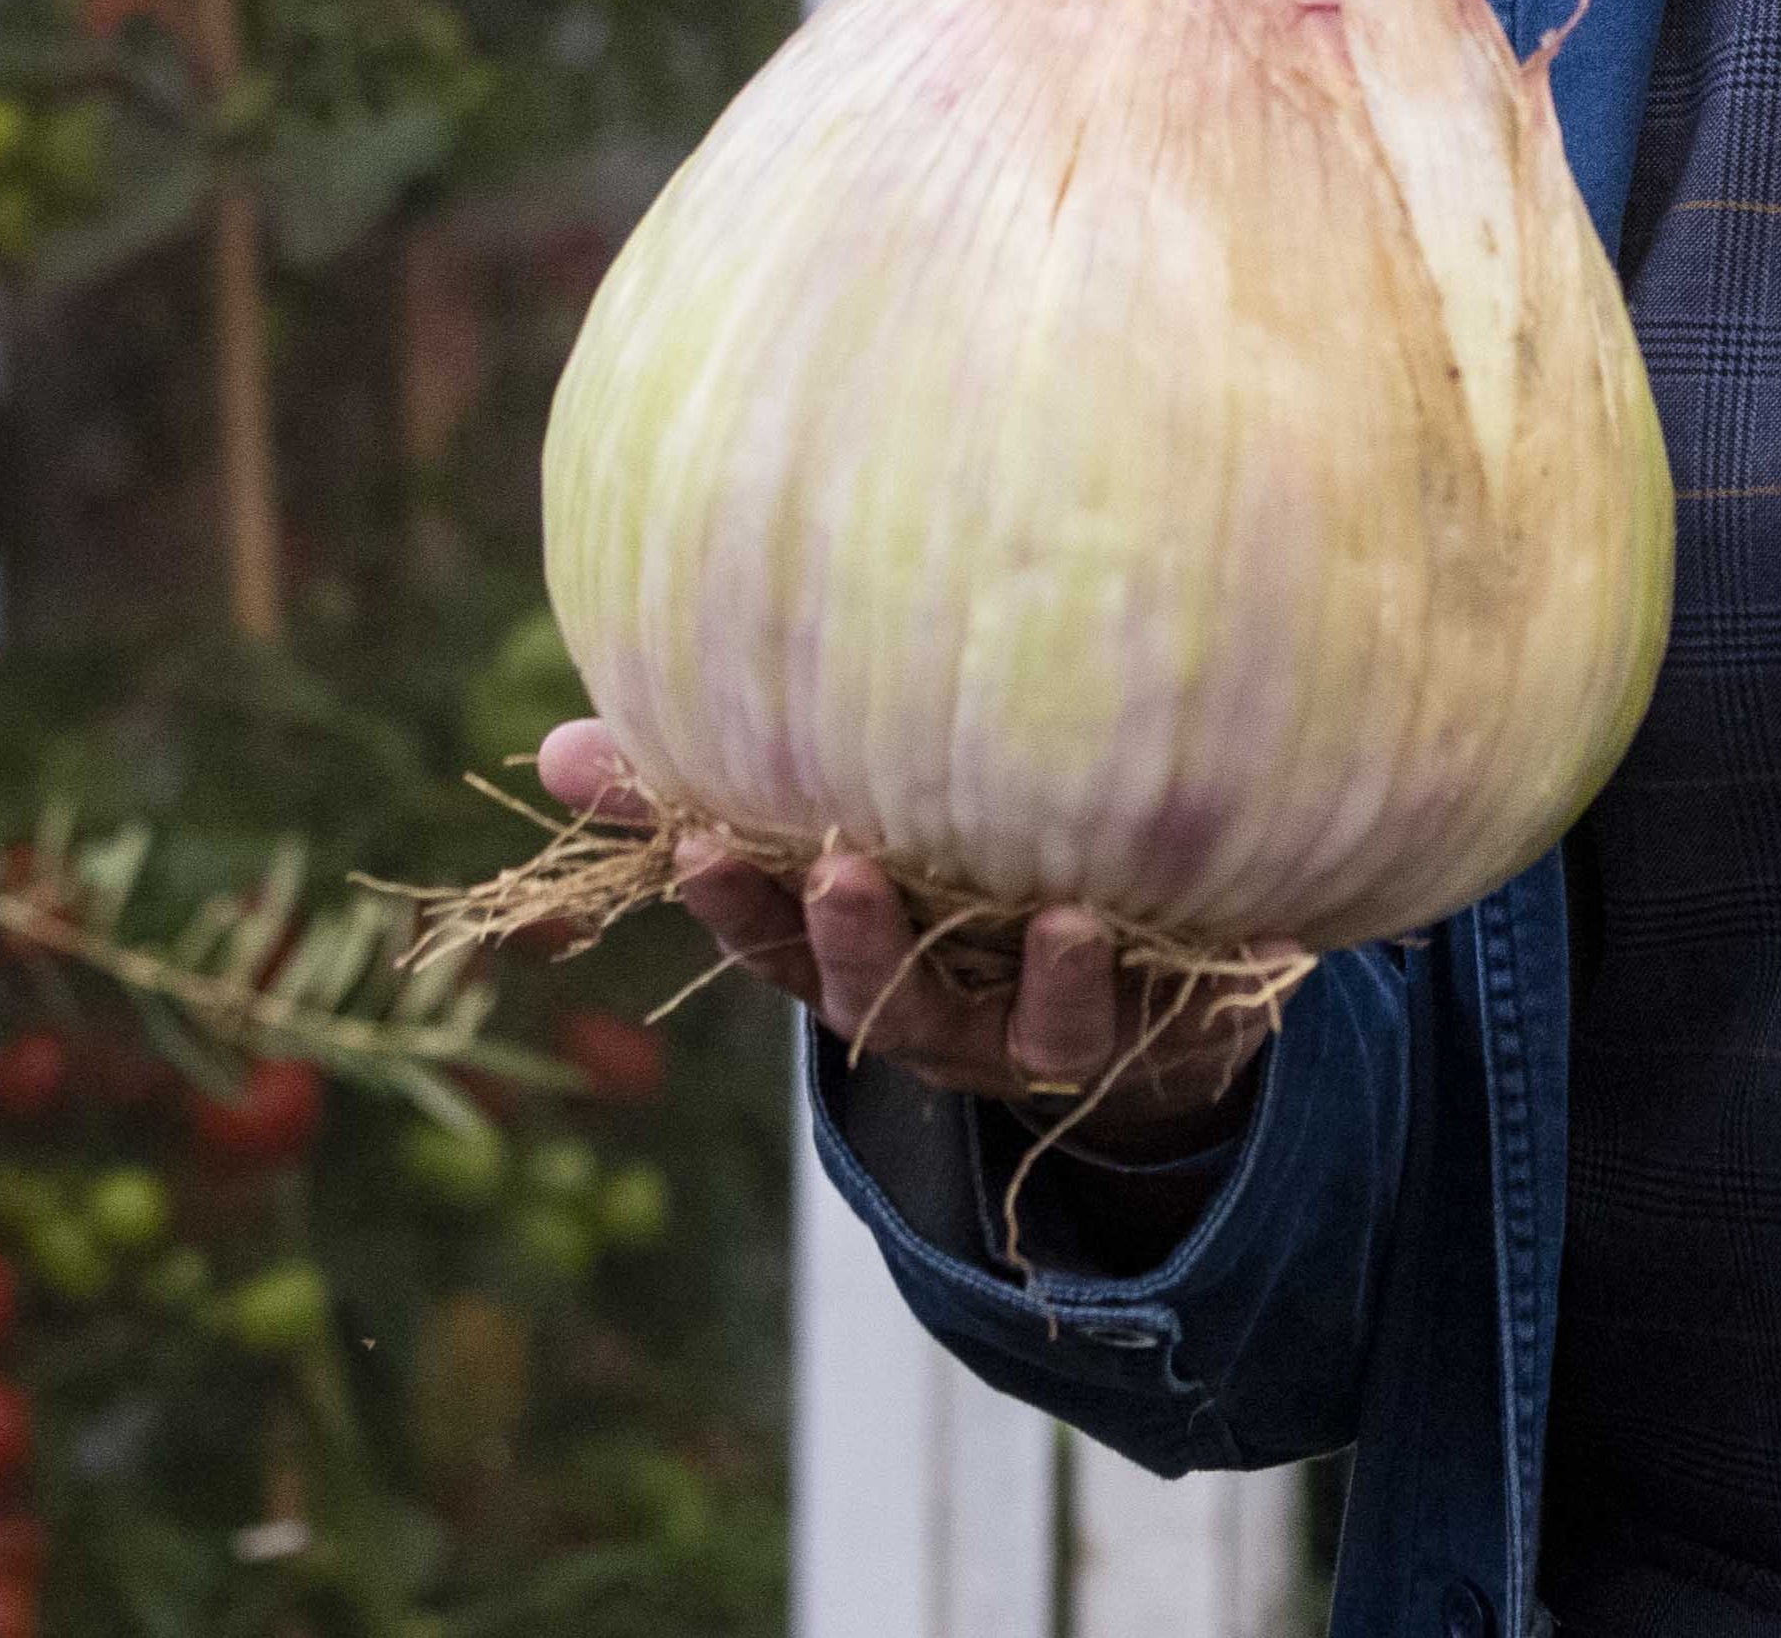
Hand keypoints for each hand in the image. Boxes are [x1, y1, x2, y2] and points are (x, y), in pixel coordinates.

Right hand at [537, 720, 1288, 1161]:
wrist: (1139, 1019)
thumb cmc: (964, 894)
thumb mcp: (841, 844)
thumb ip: (710, 789)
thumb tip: (559, 750)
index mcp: (860, 961)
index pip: (776, 946)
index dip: (736, 906)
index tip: (699, 842)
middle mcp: (943, 1010)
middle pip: (884, 994)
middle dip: (859, 941)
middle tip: (843, 867)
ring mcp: (1042, 1030)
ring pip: (1025, 1023)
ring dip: (1049, 978)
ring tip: (1065, 918)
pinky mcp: (1151, 1030)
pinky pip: (1171, 1014)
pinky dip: (1194, 977)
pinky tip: (1221, 930)